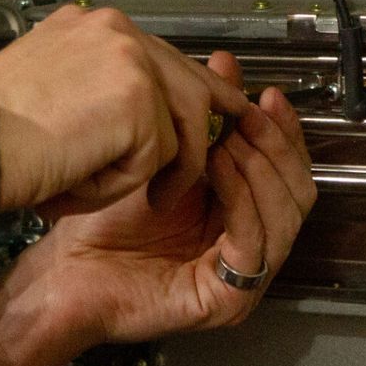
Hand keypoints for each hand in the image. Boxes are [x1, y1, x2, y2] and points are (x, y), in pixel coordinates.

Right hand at [0, 5, 252, 213]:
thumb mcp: (49, 91)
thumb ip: (97, 90)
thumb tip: (141, 116)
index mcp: (88, 24)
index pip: (159, 54)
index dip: (188, 89)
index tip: (213, 109)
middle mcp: (114, 28)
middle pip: (188, 80)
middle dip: (201, 129)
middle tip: (203, 164)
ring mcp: (130, 58)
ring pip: (181, 124)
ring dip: (158, 169)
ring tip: (139, 196)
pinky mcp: (139, 99)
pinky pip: (157, 156)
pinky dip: (122, 183)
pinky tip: (82, 182)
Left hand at [11, 52, 317, 350]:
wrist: (67, 270)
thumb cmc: (104, 220)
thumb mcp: (161, 153)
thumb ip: (198, 113)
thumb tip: (225, 64)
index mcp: (241, 216)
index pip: (288, 171)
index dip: (284, 131)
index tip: (269, 95)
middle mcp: (250, 247)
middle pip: (298, 192)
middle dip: (277, 145)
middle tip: (250, 114)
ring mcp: (244, 278)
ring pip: (286, 216)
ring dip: (260, 168)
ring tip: (228, 139)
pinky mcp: (229, 301)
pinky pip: (254, 244)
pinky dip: (241, 200)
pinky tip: (216, 168)